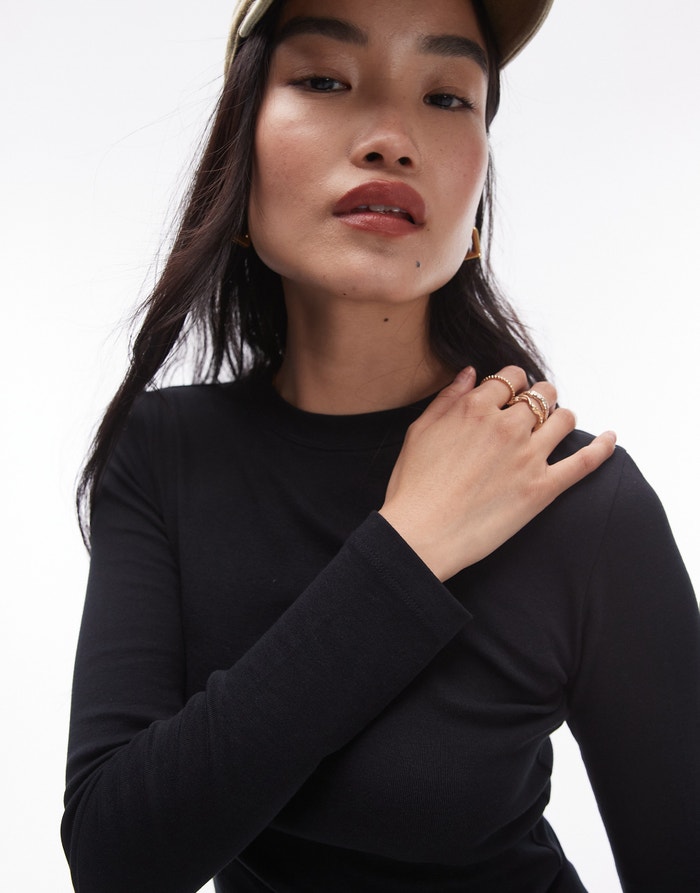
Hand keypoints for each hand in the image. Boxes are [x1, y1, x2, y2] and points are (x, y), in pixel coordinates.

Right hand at [379, 366, 615, 580]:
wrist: (421, 534)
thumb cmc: (413, 487)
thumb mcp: (420, 432)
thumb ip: (448, 398)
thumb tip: (470, 373)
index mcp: (475, 409)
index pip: (511, 378)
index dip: (513, 383)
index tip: (511, 393)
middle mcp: (507, 426)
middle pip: (542, 394)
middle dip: (540, 398)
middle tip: (535, 411)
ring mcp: (528, 457)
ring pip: (564, 419)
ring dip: (562, 417)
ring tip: (556, 426)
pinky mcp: (542, 488)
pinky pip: (584, 462)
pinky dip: (602, 448)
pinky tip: (611, 438)